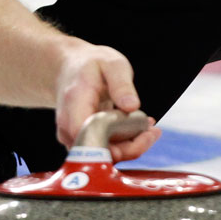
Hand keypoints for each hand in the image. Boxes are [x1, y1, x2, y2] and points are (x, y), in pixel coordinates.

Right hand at [54, 41, 161, 161]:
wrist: (70, 68)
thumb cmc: (91, 65)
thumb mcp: (112, 64)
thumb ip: (121, 84)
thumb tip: (131, 106)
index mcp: (75, 103)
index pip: (88, 135)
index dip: (114, 143)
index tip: (142, 132)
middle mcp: (68, 125)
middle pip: (98, 152)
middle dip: (130, 147)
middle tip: (152, 130)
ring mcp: (73, 136)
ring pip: (102, 155)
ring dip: (130, 146)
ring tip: (148, 126)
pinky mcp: (81, 141)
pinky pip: (103, 151)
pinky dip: (123, 144)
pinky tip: (138, 129)